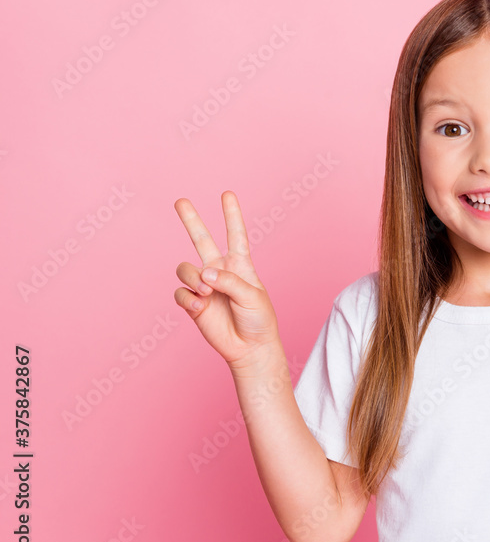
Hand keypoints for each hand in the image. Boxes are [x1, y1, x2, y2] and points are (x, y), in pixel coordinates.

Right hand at [173, 191, 282, 372]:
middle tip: (180, 201)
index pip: (235, 235)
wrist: (249, 347)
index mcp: (240, 265)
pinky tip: (200, 306)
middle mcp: (219, 271)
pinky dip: (188, 298)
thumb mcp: (252, 296)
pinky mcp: (192, 303)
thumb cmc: (258, 319)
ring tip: (206, 291)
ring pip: (185, 268)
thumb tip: (204, 272)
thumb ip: (229, 281)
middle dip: (191, 220)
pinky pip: (180, 293)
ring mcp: (204, 286)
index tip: (227, 194)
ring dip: (193, 277)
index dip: (231, 214)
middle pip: (201, 239)